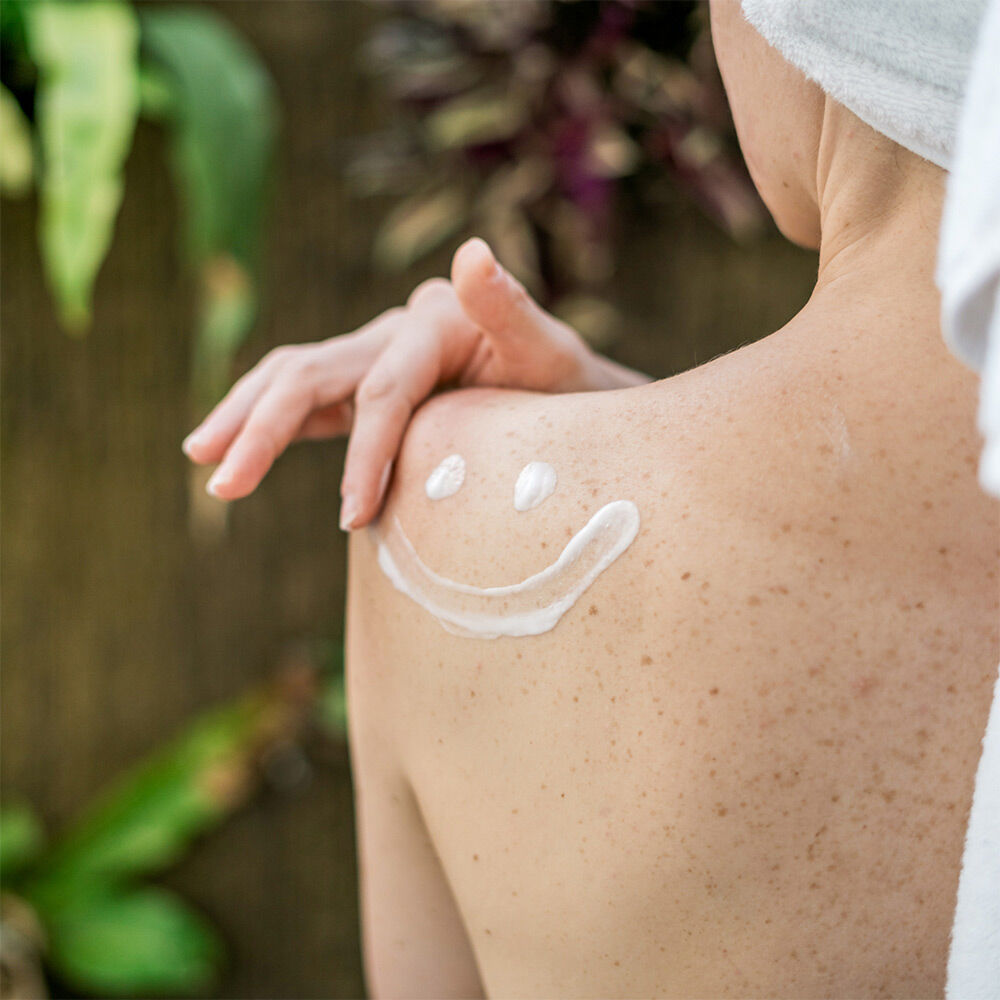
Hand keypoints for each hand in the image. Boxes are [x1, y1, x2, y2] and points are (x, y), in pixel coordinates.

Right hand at [182, 237, 647, 529]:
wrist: (567, 397)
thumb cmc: (566, 387)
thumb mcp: (550, 354)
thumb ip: (511, 310)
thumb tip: (471, 253)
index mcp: (434, 321)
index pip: (383, 392)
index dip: (364, 453)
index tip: (353, 517)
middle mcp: (394, 330)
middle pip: (311, 372)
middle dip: (262, 428)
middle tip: (221, 484)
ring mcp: (375, 355)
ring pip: (291, 378)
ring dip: (244, 418)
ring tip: (202, 459)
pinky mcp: (367, 383)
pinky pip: (309, 400)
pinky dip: (270, 422)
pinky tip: (238, 449)